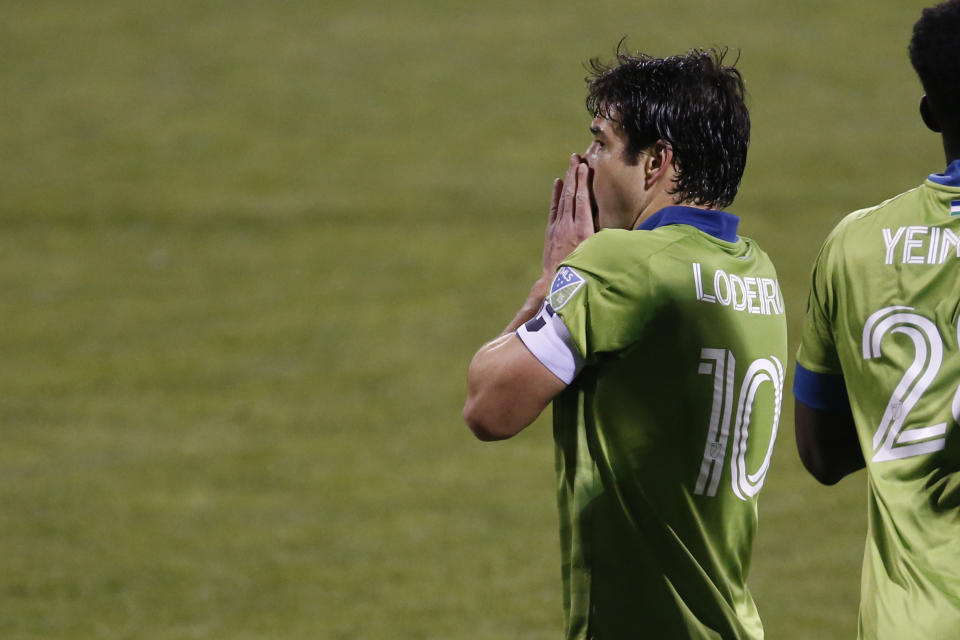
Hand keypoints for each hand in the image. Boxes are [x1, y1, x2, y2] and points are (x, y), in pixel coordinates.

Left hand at [541, 153, 595, 280]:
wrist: (555, 285)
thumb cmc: (584, 271)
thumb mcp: (597, 255)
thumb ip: (606, 238)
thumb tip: (619, 226)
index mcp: (583, 231)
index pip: (582, 200)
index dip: (583, 182)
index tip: (585, 166)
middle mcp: (568, 226)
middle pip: (571, 194)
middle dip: (574, 174)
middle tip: (576, 157)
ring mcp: (557, 227)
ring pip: (562, 199)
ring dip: (567, 180)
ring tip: (570, 164)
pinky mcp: (550, 231)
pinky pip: (553, 209)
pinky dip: (556, 194)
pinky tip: (557, 182)